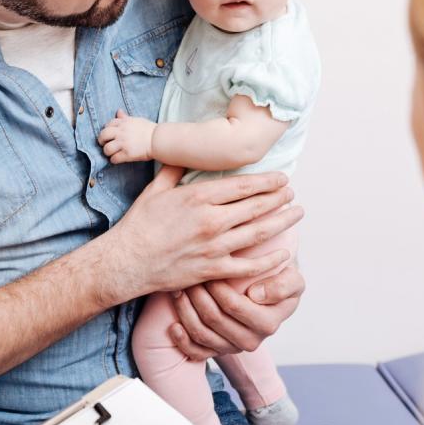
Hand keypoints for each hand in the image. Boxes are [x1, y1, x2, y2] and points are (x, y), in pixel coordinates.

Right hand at [94, 165, 301, 305]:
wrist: (127, 260)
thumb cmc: (140, 224)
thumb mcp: (155, 189)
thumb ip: (175, 170)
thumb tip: (185, 154)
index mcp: (198, 198)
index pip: (242, 186)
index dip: (266, 182)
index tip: (282, 178)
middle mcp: (210, 221)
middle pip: (255, 206)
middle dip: (278, 198)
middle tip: (293, 194)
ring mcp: (214, 247)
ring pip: (258, 232)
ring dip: (281, 222)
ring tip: (296, 214)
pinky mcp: (212, 270)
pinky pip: (248, 266)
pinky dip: (269, 261)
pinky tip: (284, 254)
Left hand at [97, 109, 156, 163]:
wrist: (159, 140)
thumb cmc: (149, 130)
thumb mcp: (136, 120)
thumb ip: (125, 117)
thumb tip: (118, 111)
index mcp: (123, 123)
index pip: (108, 124)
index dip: (107, 130)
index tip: (109, 135)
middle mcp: (121, 132)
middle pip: (103, 135)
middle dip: (101, 141)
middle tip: (104, 144)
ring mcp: (123, 143)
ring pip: (106, 149)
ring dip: (108, 152)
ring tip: (112, 153)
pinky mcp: (127, 154)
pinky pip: (114, 159)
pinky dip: (114, 160)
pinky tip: (118, 159)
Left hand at [168, 264, 304, 359]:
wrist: (268, 290)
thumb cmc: (278, 280)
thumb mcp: (293, 279)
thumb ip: (283, 285)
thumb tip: (257, 295)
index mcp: (268, 323)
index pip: (235, 307)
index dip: (218, 289)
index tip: (209, 270)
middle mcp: (250, 340)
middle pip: (215, 320)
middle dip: (198, 296)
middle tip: (189, 276)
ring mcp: (232, 348)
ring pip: (202, 334)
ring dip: (186, 312)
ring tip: (179, 291)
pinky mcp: (217, 351)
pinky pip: (197, 353)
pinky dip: (183, 341)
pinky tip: (174, 325)